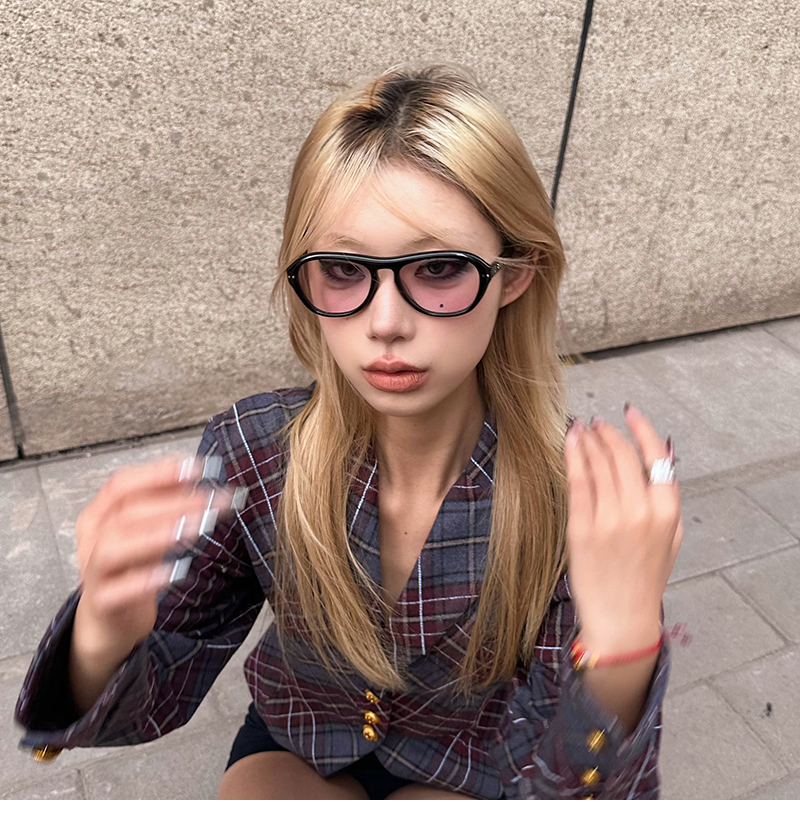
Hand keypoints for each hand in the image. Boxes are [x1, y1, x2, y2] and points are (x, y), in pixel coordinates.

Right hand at [73, 454, 236, 660]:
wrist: (109, 619)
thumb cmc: (130, 567)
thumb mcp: (146, 532)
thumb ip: (165, 505)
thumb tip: (199, 478)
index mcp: (100, 514)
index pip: (121, 485)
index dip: (158, 474)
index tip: (196, 468)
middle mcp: (93, 539)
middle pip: (125, 513)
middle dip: (172, 503)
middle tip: (210, 500)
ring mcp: (93, 571)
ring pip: (114, 547)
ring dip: (157, 535)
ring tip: (195, 528)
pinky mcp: (102, 602)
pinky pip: (118, 591)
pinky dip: (145, 580)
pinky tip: (174, 571)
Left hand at [563, 406, 683, 653]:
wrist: (622, 617)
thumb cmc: (646, 576)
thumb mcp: (671, 538)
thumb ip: (666, 499)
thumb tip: (664, 456)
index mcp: (667, 512)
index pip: (657, 456)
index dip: (641, 429)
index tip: (629, 412)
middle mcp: (640, 511)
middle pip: (623, 455)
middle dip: (608, 432)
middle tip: (597, 422)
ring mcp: (609, 519)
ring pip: (598, 464)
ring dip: (589, 440)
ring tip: (582, 428)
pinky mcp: (582, 528)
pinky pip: (577, 482)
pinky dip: (573, 457)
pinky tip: (570, 442)